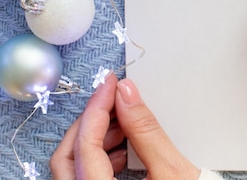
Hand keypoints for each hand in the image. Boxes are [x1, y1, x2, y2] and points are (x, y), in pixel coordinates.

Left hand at [50, 74, 200, 179]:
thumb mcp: (172, 169)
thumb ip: (146, 130)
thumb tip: (128, 95)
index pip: (85, 147)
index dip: (97, 109)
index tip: (111, 85)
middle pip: (66, 158)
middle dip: (89, 122)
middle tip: (113, 98)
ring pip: (72, 169)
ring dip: (93, 139)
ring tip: (125, 122)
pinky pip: (83, 178)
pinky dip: (98, 157)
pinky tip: (124, 148)